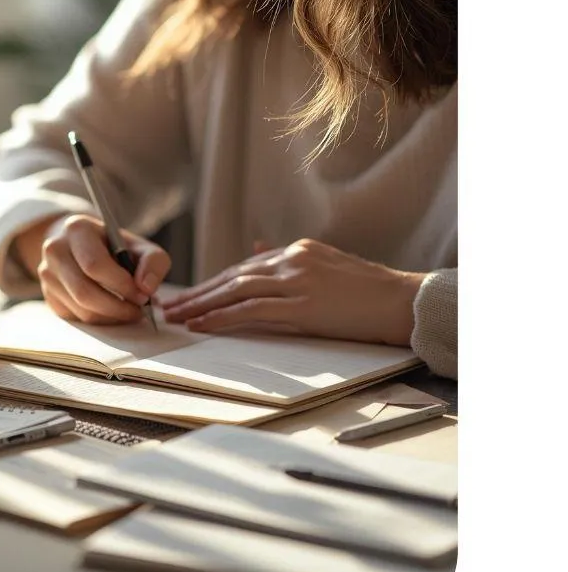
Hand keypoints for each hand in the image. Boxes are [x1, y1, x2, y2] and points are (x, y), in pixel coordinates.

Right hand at [14, 214, 170, 323]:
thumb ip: (153, 261)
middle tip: (139, 311)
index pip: (95, 265)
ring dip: (111, 317)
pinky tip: (113, 311)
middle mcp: (55, 250)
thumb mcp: (139, 245)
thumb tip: (146, 288)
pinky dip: (100, 321)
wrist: (81, 245)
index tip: (143, 296)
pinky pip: (76, 318)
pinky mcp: (49, 296)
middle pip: (85, 292)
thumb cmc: (115, 246)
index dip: (122, 285)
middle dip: (118, 308)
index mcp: (77, 229)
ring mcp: (47, 275)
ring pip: (81, 310)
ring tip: (129, 311)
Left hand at [161, 238, 424, 344]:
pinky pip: (252, 310)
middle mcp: (291, 260)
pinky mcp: (302, 304)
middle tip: (172, 306)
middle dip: (199, 293)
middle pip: (233, 277)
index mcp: (296, 251)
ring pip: (236, 291)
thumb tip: (256, 247)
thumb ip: (289, 259)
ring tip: (178, 317)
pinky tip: (204, 324)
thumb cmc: (368, 290)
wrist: (401, 301)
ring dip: (202, 305)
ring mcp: (296, 280)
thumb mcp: (325, 265)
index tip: (191, 295)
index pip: (244, 267)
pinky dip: (224, 317)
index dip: (214, 283)